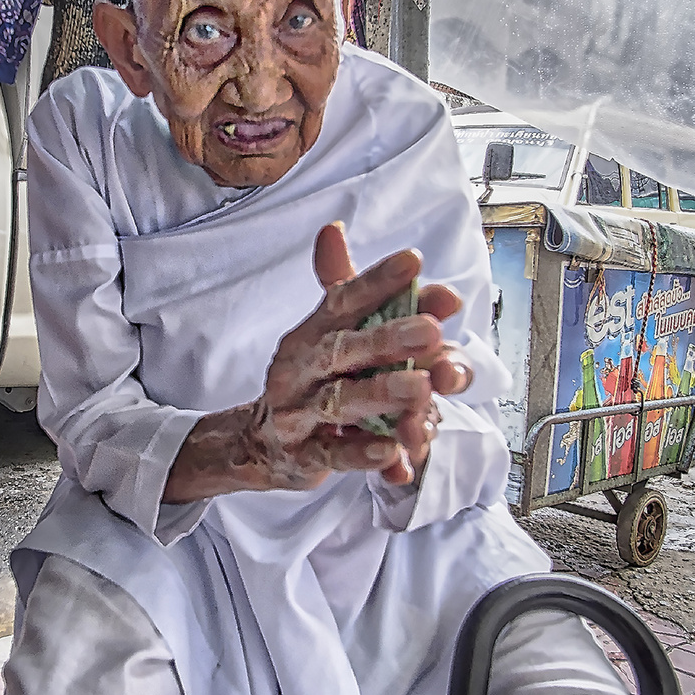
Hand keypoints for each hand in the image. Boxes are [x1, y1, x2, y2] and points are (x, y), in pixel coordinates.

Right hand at [164, 223, 473, 502]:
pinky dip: (362, 454)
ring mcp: (298, 413)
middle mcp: (300, 368)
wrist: (263, 444)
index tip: (414, 261)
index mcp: (311, 333)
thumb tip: (358, 238)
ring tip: (420, 388)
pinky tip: (393, 452)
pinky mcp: (302, 456)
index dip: (376, 281)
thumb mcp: (329, 334)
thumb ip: (356, 294)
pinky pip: (333, 455)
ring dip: (381, 394)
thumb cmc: (312, 381)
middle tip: (430, 329)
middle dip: (386, 338)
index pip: (343, 300)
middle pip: (341, 350)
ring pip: (340, 402)